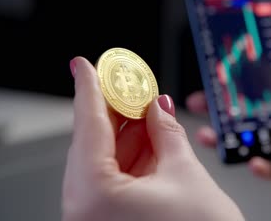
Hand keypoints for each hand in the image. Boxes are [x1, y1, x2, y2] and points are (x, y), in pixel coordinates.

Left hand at [62, 57, 243, 220]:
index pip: (88, 126)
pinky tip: (146, 135)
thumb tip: (158, 107)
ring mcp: (96, 219)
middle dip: (113, 108)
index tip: (84, 65)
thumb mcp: (185, 174)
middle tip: (125, 81)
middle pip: (93, 143)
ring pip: (103, 161)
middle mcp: (85, 212)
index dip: (89, 88)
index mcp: (94, 197)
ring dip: (124, 131)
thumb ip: (168, 133)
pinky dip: (129, 156)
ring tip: (143, 105)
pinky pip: (113, 180)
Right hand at [187, 30, 270, 194]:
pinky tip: (254, 161)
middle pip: (236, 114)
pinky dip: (257, 166)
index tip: (210, 76)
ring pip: (241, 141)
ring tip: (209, 136)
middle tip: (196, 105)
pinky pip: (263, 168)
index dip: (227, 83)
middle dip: (213, 110)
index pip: (247, 88)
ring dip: (222, 139)